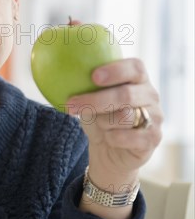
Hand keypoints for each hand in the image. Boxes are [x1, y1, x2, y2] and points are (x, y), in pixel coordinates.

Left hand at [67, 58, 162, 185]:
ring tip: (99, 124)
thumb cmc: (100, 117)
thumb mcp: (91, 99)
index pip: (135, 67)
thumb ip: (87, 85)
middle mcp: (151, 95)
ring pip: (124, 116)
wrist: (109, 151)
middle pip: (125, 94)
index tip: (93, 76)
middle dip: (95, 100)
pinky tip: (109, 138)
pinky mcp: (153, 138)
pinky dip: (111, 138)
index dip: (115, 70)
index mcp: (138, 79)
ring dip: (102, 122)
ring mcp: (155, 117)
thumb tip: (64, 75)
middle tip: (71, 104)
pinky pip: (126, 137)